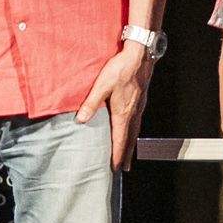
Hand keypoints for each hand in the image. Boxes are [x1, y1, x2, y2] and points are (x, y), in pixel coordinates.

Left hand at [78, 43, 152, 170]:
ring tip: (128, 154)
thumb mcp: (102, 85)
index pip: (120, 140)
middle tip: (124, 168)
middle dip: (126, 154)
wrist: (140, 55)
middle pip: (130, 139)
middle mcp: (133, 113)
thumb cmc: (121, 68)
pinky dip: (134, 132)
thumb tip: (81, 120)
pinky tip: (131, 130)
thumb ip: (91, 103)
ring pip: (135, 131)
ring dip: (131, 144)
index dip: (117, 155)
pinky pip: (137, 122)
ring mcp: (139, 106)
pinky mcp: (141, 100)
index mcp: (124, 113)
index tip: (115, 167)